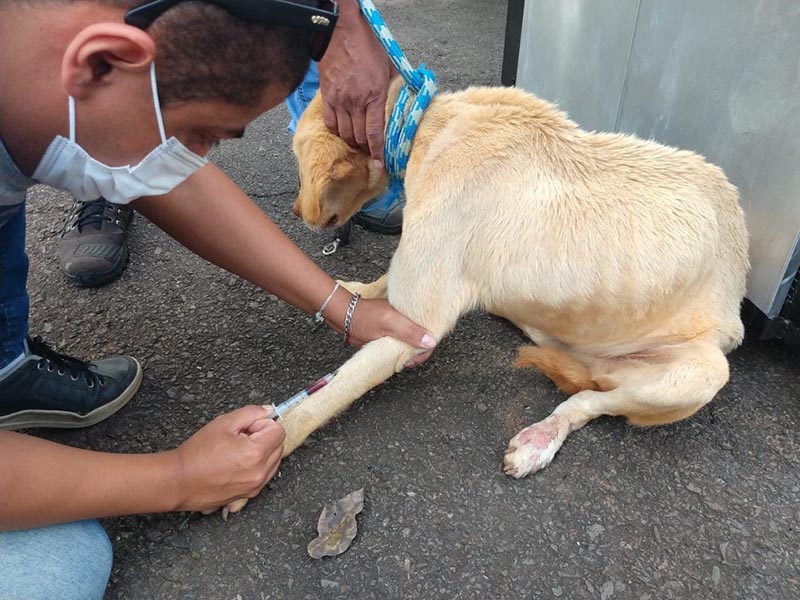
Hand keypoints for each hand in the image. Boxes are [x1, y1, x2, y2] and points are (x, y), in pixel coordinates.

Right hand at [171, 405, 284, 512]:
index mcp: (256, 453)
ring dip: (262, 452)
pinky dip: (257, 466)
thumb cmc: (197, 454)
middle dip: (263, 438)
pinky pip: (264, 475)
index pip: (278, 431)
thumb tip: (268, 410)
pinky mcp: (249, 495)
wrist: (179, 481)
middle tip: (239, 438)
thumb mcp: (223, 423)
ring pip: (274, 461)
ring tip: (236, 452)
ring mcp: (255, 486)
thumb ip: (250, 413)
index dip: (262, 425)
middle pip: (279, 446)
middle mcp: (260, 472)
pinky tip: (236, 464)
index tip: (245, 428)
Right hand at [318, 1, 392, 162]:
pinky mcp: (327, 97)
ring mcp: (339, 101)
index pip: (375, 133)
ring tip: (359, 143)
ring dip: (353, 142)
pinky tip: (345, 133)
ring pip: (345, 134)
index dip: (378, 152)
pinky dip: (338, 132)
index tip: (380, 164)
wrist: (342, 31)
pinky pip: (331, 124)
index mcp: (374, 95)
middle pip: (360, 137)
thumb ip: (395, 88)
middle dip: (367, 148)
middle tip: (372, 152)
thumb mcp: (389, 66)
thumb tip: (404, 104)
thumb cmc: (368, 46)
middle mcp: (356, 102)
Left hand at [345, 297, 436, 366]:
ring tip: (401, 362)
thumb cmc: (365, 316)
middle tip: (406, 362)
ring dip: (409, 356)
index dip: (426, 347)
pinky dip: (400, 356)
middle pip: (422, 341)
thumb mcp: (389, 323)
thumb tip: (431, 341)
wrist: (345, 320)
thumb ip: (410, 332)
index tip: (415, 357)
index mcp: (411, 315)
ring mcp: (399, 332)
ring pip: (412, 347)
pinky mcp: (390, 339)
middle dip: (418, 354)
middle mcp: (407, 323)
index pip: (429, 332)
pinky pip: (401, 349)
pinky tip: (397, 360)